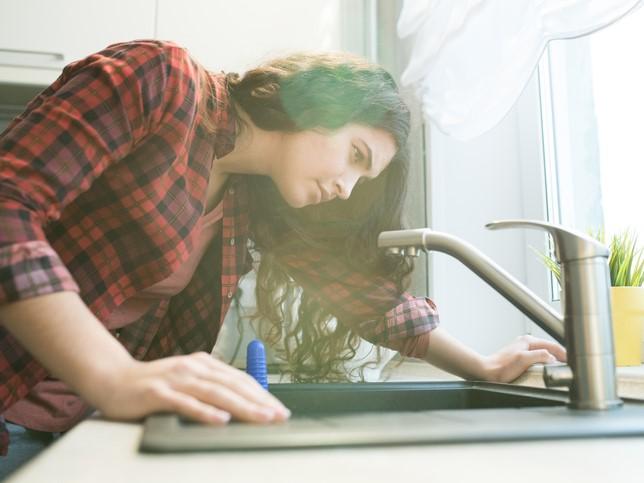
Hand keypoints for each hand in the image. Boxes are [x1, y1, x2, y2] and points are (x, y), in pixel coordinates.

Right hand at [95, 351, 289, 424]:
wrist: (112, 379)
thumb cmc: (153, 385)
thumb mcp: (187, 380)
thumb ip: (210, 388)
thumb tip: (241, 403)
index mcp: (203, 364)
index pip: (240, 379)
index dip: (262, 394)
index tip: (279, 409)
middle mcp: (193, 367)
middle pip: (233, 385)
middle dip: (260, 402)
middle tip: (279, 416)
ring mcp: (176, 379)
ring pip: (215, 393)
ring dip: (242, 407)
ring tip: (261, 418)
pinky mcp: (158, 393)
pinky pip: (186, 404)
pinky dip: (205, 412)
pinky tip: (221, 420)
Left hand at [482, 335, 566, 382]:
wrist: (488, 372)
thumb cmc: (502, 367)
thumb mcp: (524, 359)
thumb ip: (540, 355)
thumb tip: (552, 357)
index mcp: (528, 341)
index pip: (552, 345)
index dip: (563, 353)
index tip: (571, 360)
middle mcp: (526, 343)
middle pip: (549, 348)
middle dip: (560, 355)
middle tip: (569, 364)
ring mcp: (523, 350)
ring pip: (544, 353)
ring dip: (553, 359)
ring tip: (561, 367)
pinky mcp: (520, 358)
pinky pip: (537, 358)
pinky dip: (545, 362)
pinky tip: (547, 368)